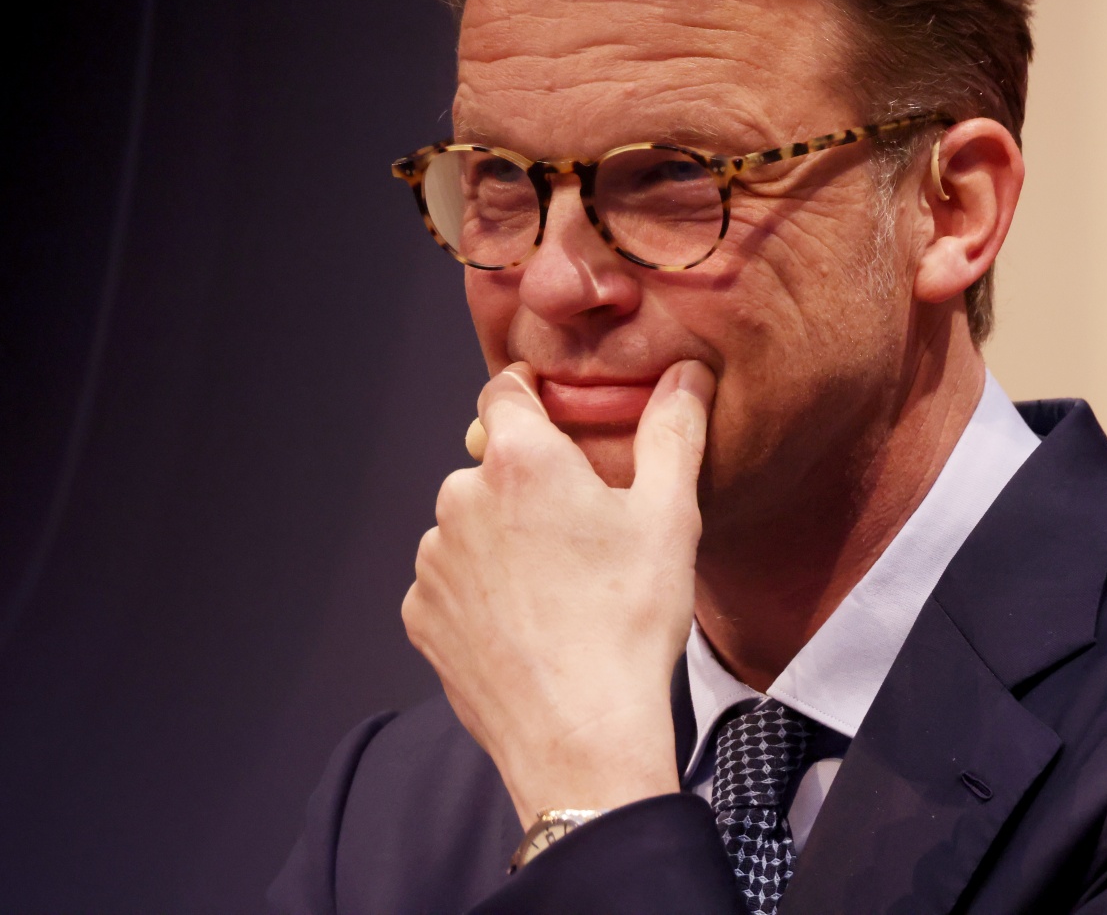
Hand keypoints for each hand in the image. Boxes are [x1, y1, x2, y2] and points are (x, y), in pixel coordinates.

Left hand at [403, 359, 714, 828]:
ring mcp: (432, 559)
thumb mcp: (668, 518)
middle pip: (492, 468)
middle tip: (580, 534)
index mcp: (517, 459)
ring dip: (500, 543)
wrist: (580, 734)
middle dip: (528, 487)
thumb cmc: (627, 623)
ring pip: (468, 529)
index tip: (550, 408)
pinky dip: (479, 596)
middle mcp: (458, 497)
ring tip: (556, 592)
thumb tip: (686, 373)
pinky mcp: (420, 613)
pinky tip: (525, 627)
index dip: (530, 393)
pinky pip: (449, 586)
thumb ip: (673, 432)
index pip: (505, 391)